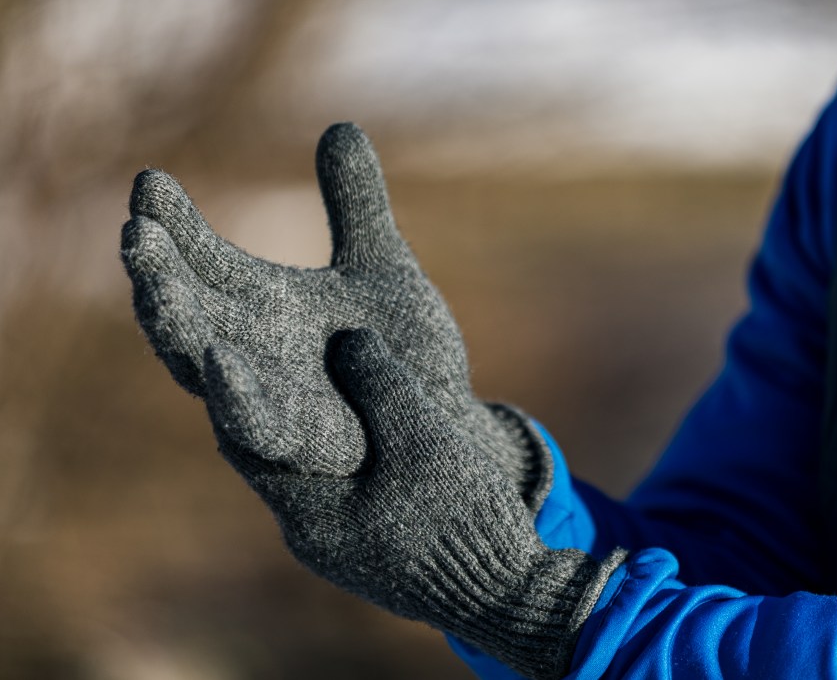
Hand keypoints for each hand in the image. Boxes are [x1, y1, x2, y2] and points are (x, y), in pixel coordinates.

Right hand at [121, 124, 549, 498]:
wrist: (441, 417)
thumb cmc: (401, 349)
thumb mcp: (383, 266)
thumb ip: (357, 205)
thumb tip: (341, 126)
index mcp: (260, 302)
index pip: (200, 257)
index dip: (172, 223)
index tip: (150, 180)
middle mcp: (249, 347)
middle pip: (184, 309)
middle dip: (157, 273)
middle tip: (136, 231)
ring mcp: (267, 397)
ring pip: (202, 367)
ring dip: (175, 328)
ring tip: (154, 286)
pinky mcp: (299, 443)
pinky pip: (258, 427)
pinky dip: (237, 397)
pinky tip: (220, 360)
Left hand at [202, 328, 624, 679]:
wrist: (504, 592)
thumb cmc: (461, 518)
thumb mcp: (422, 438)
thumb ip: (382, 386)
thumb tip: (350, 339)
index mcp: (309, 517)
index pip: (244, 444)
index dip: (239, 391)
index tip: (237, 344)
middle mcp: (311, 538)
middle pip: (275, 458)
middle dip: (276, 406)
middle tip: (280, 353)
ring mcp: (341, 548)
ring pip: (312, 474)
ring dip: (314, 430)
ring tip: (327, 380)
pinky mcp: (370, 549)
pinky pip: (342, 490)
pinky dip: (344, 453)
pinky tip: (369, 426)